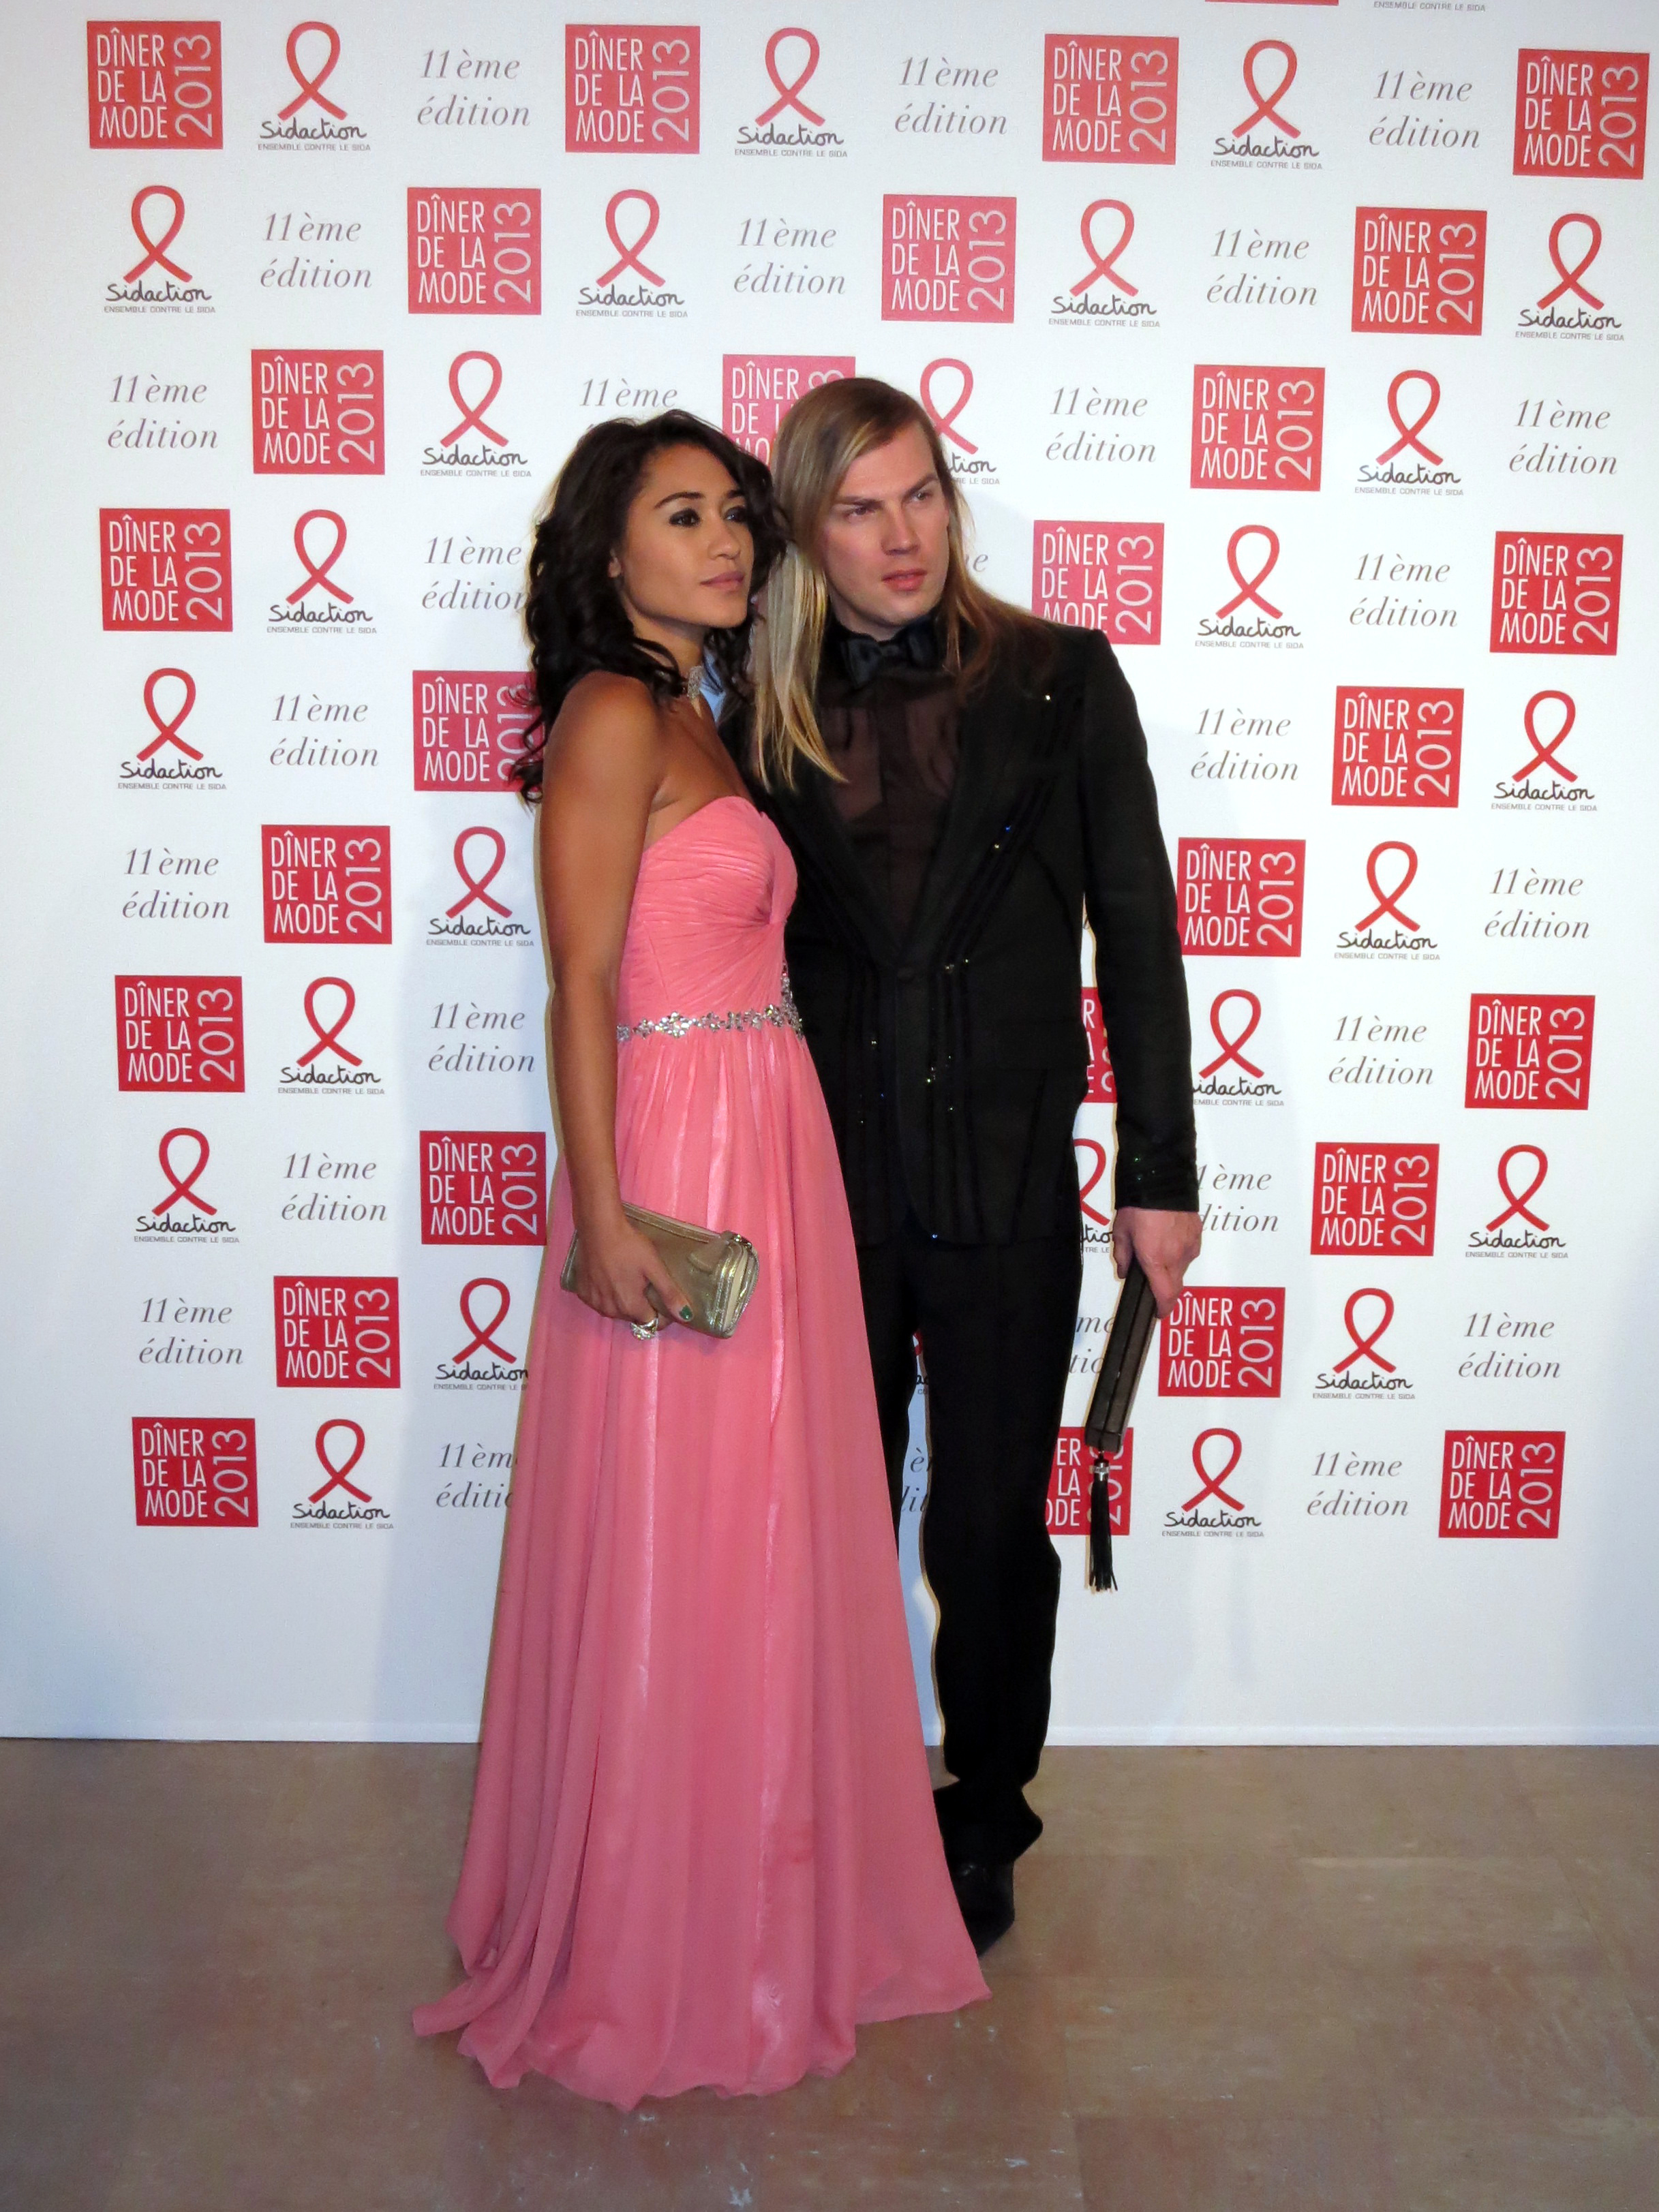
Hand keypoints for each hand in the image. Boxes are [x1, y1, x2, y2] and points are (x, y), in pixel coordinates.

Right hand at [568, 1213, 690, 1331]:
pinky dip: (606, 1295)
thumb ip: (669, 1293)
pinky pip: (599, 1302)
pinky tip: (609, 1278)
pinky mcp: (582, 1292)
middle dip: (642, 1306)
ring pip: (615, 1311)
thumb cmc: (629, 1246)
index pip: (651, 1322)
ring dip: (624, 1302)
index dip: (661, 1313)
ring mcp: (594, 1302)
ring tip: (628, 1280)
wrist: (598, 1228)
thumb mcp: (654, 1267)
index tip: (663, 1297)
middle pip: (633, 1316)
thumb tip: (685, 1316)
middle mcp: (610, 1310)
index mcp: (630, 1306)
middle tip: (645, 1284)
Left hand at [1110, 1205, 1200, 1317]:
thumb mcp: (1121, 1232)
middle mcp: (1177, 1257)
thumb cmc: (1139, 1204)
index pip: (1165, 1295)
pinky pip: (1189, 1251)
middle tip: (1154, 1285)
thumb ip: (1123, 1256)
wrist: (1162, 1179)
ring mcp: (1190, 1245)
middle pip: (1176, 1286)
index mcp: (1156, 1260)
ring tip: (1157, 1251)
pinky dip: (1180, 1253)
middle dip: (1166, 1290)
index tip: (1159, 1314)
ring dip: (1171, 1269)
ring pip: (1182, 1268)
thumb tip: (1124, 1272)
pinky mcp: (1198, 1234)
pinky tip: (1169, 1240)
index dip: (1163, 1309)